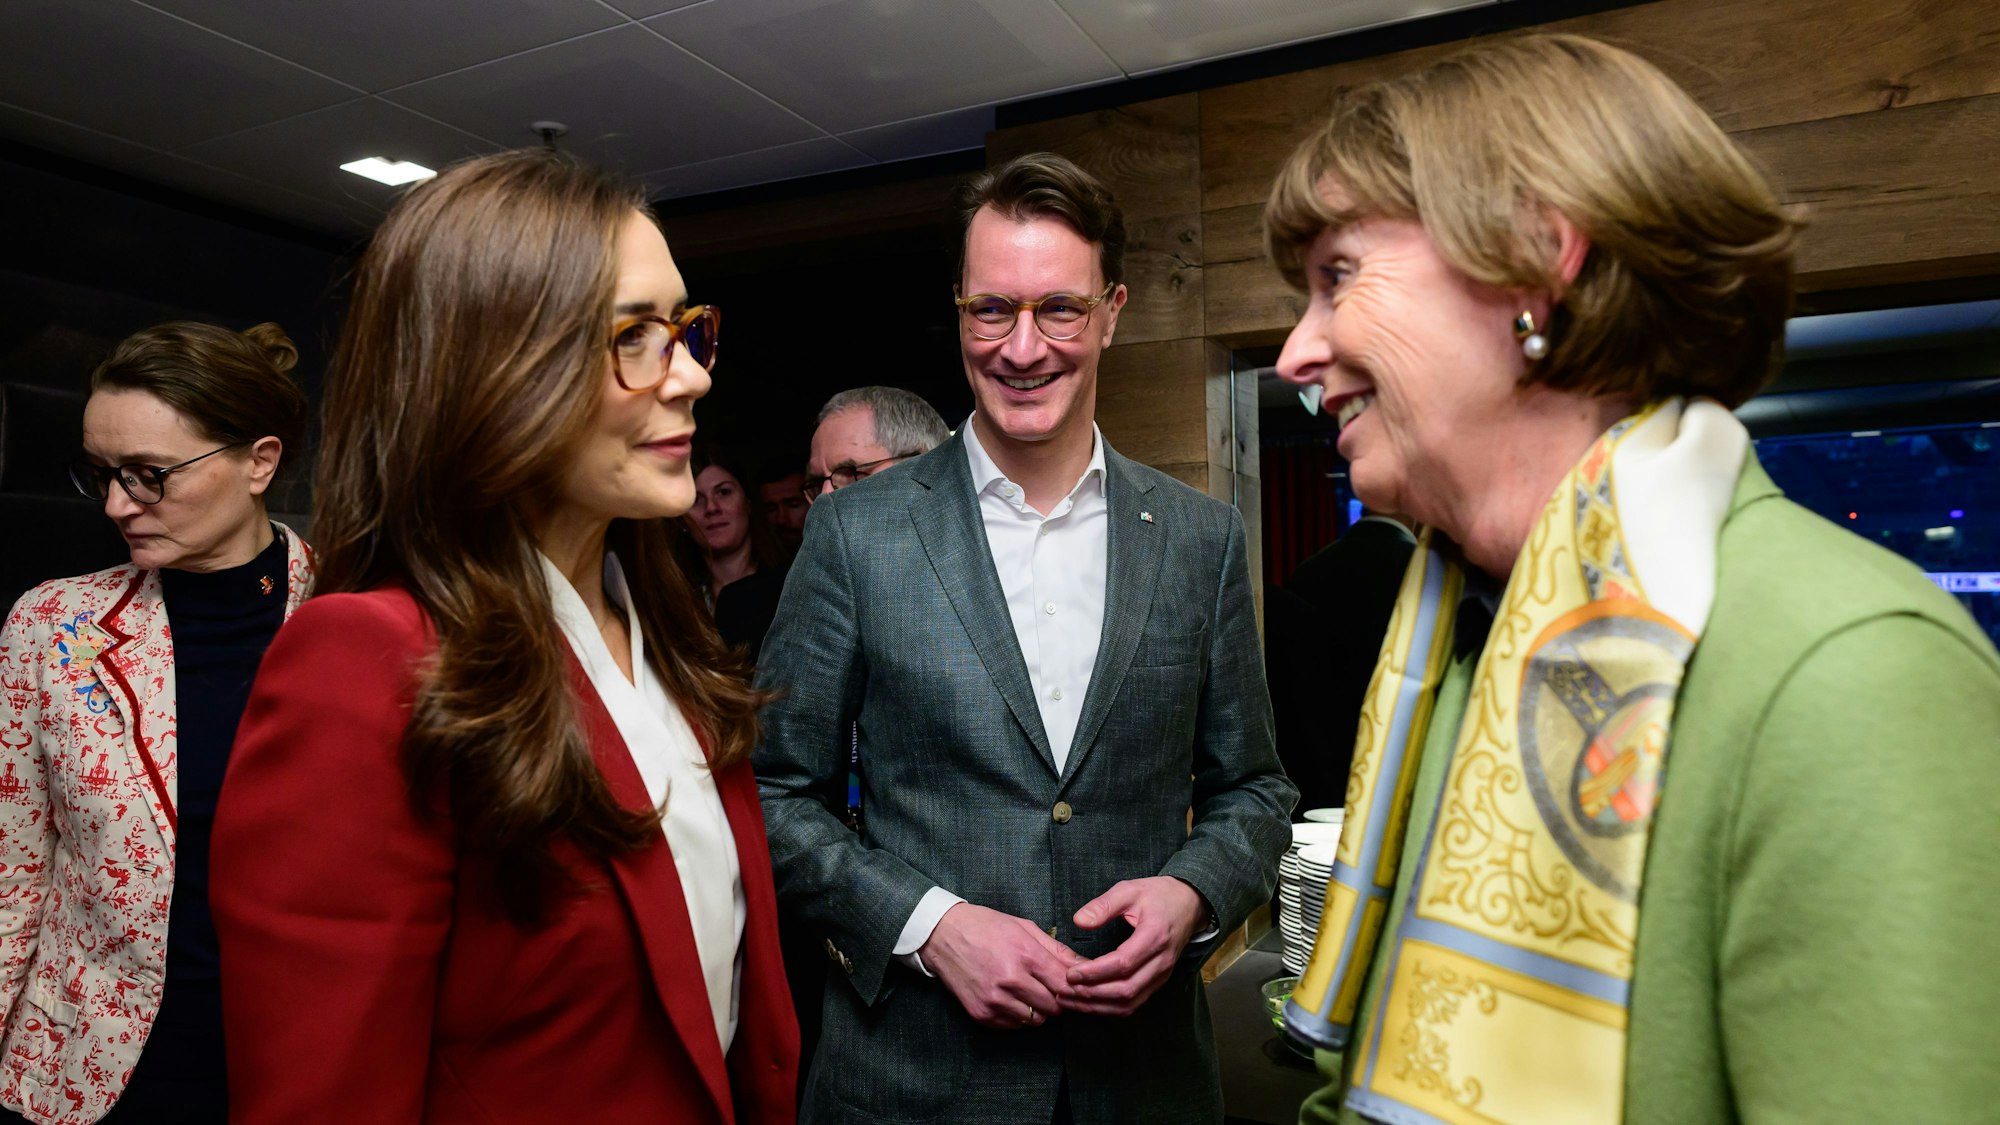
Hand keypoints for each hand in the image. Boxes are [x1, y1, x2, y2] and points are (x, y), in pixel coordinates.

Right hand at [919, 902, 1082, 1029]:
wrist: (943, 935)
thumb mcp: (1025, 928)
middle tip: (1047, 987)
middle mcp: (1011, 980)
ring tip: (1027, 991)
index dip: (1073, 988)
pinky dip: (1017, 1016)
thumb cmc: (986, 927)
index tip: (1072, 986)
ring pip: (1035, 1020)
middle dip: (1056, 999)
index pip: (1065, 986)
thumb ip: (1057, 950)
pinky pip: (1014, 1026)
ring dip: (1037, 1010)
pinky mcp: (982, 1014)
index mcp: (1026, 955)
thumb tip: (1085, 966)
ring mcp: (995, 1000)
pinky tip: (1009, 998)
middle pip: (1054, 1007)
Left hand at [1062, 877, 1205, 1016]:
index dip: (1095, 972)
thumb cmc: (1158, 895)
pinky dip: (1109, 1007)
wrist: (1190, 904)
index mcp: (1155, 936)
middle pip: (1126, 989)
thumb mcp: (1130, 890)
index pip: (1123, 963)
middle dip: (1091, 994)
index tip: (1070, 973)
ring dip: (1097, 1006)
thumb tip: (1078, 921)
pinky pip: (1134, 1003)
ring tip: (1069, 1000)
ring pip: (1129, 1003)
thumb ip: (1104, 905)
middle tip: (1063, 990)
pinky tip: (1088, 1003)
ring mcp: (1162, 975)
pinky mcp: (1158, 982)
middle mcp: (1161, 962)